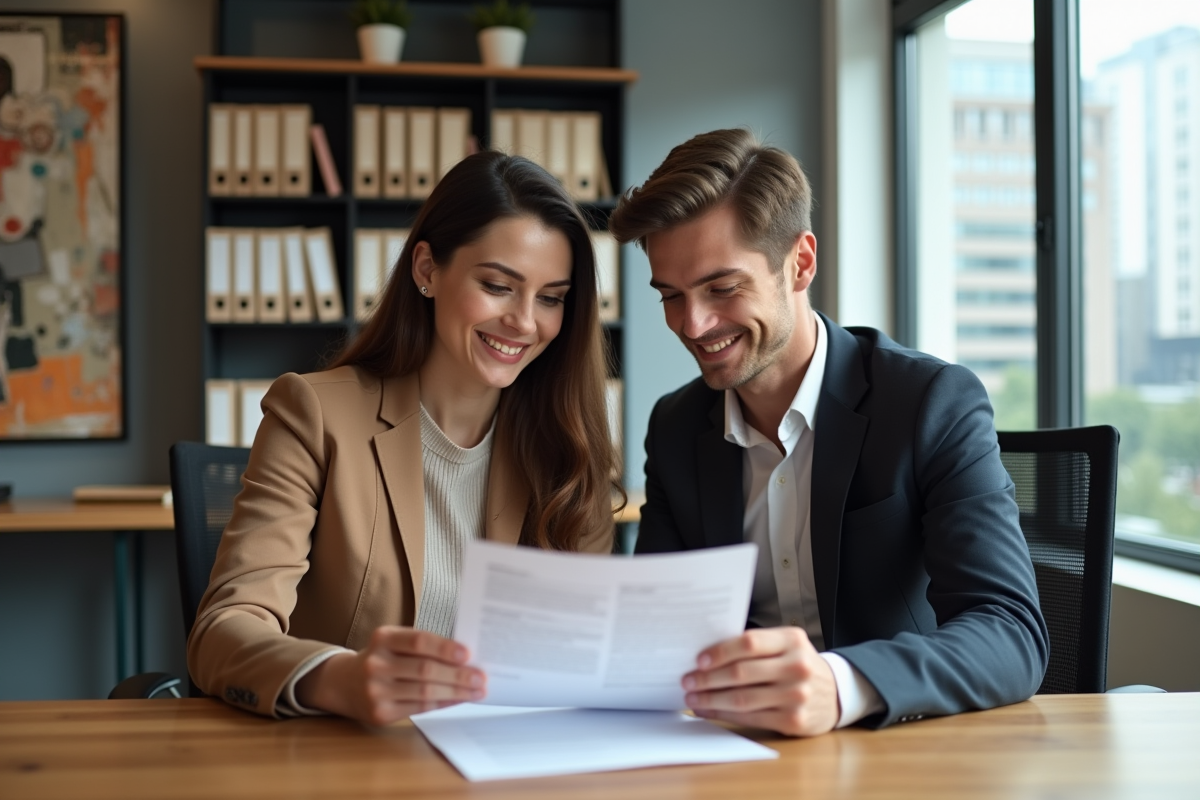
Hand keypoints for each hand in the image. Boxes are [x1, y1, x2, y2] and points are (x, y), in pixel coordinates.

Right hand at [296, 626, 484, 725]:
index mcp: (382, 638)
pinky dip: (443, 703)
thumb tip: (465, 657)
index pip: (419, 641)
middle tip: (480, 677)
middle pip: (425, 670)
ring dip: (456, 692)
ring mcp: (376, 690)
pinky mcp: (380, 713)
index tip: (468, 653)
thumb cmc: (381, 658)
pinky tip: (458, 699)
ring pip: (425, 692)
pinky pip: (419, 708)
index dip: (445, 648)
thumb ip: (422, 646)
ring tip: (476, 690)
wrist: (343, 683)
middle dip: (458, 675)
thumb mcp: (393, 643)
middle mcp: (376, 664)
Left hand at [682, 627, 839, 736]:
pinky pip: (750, 718)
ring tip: (693, 697)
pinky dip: (724, 715)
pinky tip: (709, 710)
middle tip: (687, 680)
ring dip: (711, 699)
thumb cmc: (799, 665)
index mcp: (792, 641)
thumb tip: (708, 654)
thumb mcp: (787, 645)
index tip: (699, 659)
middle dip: (708, 678)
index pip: (749, 643)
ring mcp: (796, 695)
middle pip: (741, 673)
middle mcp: (797, 667)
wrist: (835, 693)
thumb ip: (756, 646)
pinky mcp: (793, 720)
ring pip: (742, 698)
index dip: (720, 651)